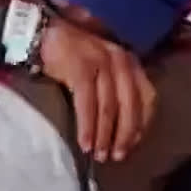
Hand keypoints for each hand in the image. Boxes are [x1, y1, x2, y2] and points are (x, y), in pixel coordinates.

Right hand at [36, 18, 155, 161]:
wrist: (43, 34)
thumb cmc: (72, 56)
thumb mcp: (102, 68)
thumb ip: (115, 88)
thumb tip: (121, 127)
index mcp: (129, 61)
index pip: (147, 97)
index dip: (142, 123)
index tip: (133, 144)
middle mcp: (120, 60)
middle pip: (130, 105)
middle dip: (125, 134)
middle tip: (117, 156)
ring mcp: (101, 62)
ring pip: (109, 107)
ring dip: (105, 136)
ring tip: (100, 155)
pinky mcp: (81, 67)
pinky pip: (87, 104)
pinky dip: (87, 127)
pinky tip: (85, 143)